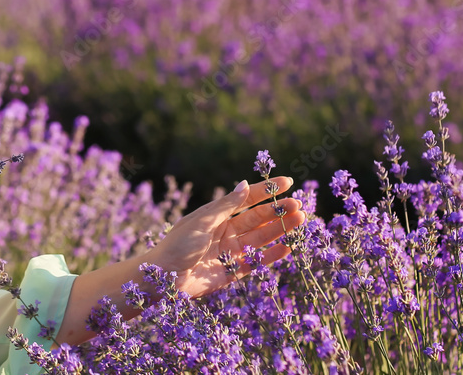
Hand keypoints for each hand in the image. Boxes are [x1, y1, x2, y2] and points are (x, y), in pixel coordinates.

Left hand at [151, 176, 305, 297]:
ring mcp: (231, 252)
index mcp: (216, 216)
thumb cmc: (177, 245)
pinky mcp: (233, 272)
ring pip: (261, 238)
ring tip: (300, 219)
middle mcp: (226, 231)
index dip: (266, 190)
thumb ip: (226, 205)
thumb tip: (245, 184)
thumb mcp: (202, 221)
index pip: (246, 199)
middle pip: (257, 218)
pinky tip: (288, 247)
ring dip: (280, 229)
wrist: (162, 279)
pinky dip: (272, 256)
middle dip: (277, 211)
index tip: (287, 182)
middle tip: (298, 205)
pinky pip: (257, 262)